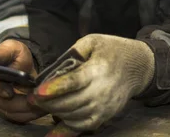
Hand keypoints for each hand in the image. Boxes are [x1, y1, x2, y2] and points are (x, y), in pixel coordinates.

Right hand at [0, 39, 46, 123]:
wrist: (19, 63)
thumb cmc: (14, 54)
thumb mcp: (11, 48)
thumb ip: (2, 51)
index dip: (0, 90)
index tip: (10, 93)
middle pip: (3, 103)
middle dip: (21, 103)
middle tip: (37, 99)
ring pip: (12, 113)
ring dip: (28, 110)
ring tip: (43, 104)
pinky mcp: (7, 110)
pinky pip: (18, 116)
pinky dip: (31, 114)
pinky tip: (42, 108)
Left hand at [28, 34, 154, 131]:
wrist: (139, 67)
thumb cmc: (114, 51)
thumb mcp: (93, 41)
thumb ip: (73, 51)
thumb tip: (55, 68)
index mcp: (98, 70)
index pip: (74, 82)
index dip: (54, 88)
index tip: (37, 92)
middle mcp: (102, 92)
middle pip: (70, 103)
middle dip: (47, 103)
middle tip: (31, 98)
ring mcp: (104, 107)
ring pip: (73, 116)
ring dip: (54, 113)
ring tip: (40, 105)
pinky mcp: (104, 117)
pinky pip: (82, 128)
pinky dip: (65, 130)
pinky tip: (52, 131)